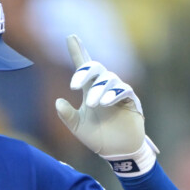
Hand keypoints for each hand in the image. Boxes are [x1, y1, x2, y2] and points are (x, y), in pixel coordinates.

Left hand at [55, 34, 156, 175]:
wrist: (117, 152)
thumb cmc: (98, 138)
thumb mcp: (78, 127)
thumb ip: (67, 115)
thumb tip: (57, 102)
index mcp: (90, 90)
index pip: (84, 66)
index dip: (78, 51)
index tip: (70, 37)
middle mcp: (104, 87)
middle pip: (97, 68)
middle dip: (85, 73)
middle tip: (74, 86)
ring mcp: (118, 92)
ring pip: (109, 80)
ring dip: (99, 90)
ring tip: (92, 104)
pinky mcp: (131, 100)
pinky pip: (124, 90)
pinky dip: (114, 94)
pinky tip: (106, 103)